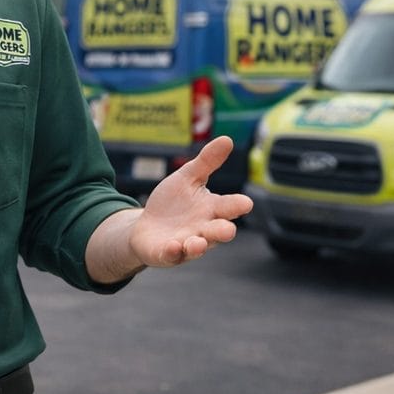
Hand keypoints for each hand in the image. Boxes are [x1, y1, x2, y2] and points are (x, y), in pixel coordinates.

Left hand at [129, 136, 252, 267]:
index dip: (237, 205)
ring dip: (198, 246)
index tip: (245, 203)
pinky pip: (172, 255)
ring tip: (198, 243)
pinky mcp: (168, 254)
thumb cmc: (173, 202)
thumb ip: (207, 161)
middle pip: (218, 232)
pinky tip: (172, 245)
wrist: (147, 226)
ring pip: (197, 247)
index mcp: (211, 209)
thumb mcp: (187, 178)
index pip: (228, 207)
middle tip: (227, 230)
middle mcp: (203, 229)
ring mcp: (186, 244)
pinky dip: (173, 251)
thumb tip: (227, 139)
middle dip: (222, 231)